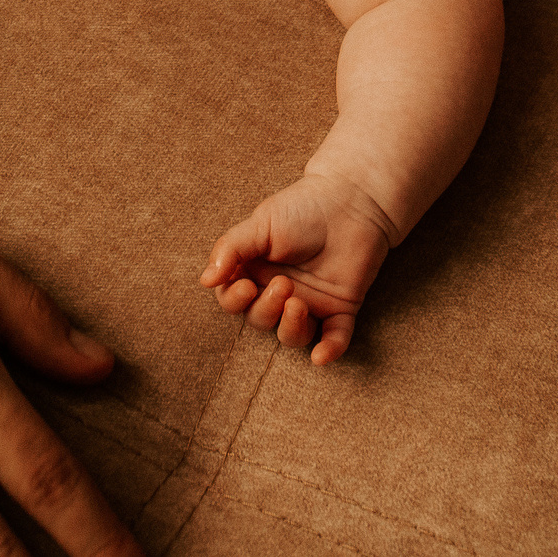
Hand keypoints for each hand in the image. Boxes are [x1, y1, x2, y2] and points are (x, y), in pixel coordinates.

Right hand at [197, 171, 396, 365]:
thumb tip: (206, 280)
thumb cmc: (303, 207)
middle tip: (283, 284)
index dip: (234, 301)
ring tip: (298, 304)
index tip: (246, 286)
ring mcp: (310, 302)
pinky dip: (330, 350)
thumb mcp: (262, 224)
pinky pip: (335, 338)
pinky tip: (321, 356)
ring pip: (292, 336)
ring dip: (290, 328)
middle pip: (260, 320)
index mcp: (255, 270)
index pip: (233, 299)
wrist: (352, 200)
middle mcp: (280, 291)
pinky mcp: (340, 308)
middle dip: (266, 309)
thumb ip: (232, 249)